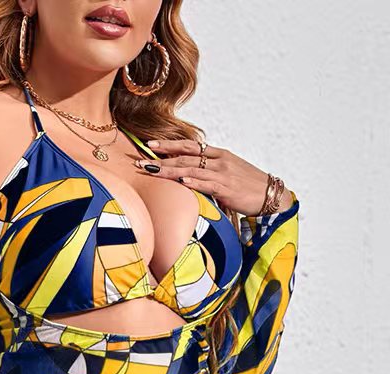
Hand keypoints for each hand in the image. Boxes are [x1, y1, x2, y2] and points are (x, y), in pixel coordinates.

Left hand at [135, 139, 293, 216]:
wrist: (270, 194)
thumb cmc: (247, 184)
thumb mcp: (227, 172)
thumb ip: (208, 170)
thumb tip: (188, 175)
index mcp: (218, 154)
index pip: (189, 146)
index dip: (169, 144)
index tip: (150, 144)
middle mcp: (218, 160)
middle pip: (184, 157)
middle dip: (161, 159)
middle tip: (140, 161)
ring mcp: (222, 173)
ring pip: (191, 169)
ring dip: (169, 170)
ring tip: (151, 171)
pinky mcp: (226, 188)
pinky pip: (206, 184)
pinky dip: (193, 182)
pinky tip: (180, 180)